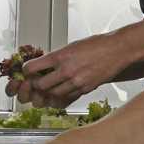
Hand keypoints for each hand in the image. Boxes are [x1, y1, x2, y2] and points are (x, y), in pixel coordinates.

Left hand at [6, 33, 129, 107]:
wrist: (117, 50)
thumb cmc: (96, 45)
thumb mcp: (71, 46)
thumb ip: (57, 57)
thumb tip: (43, 66)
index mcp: (61, 56)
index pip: (32, 68)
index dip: (26, 70)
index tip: (27, 70)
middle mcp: (67, 71)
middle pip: (40, 86)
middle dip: (36, 84)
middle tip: (37, 80)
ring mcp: (76, 82)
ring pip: (52, 95)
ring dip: (48, 92)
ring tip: (51, 85)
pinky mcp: (85, 90)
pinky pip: (66, 98)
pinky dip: (61, 96)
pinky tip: (62, 90)